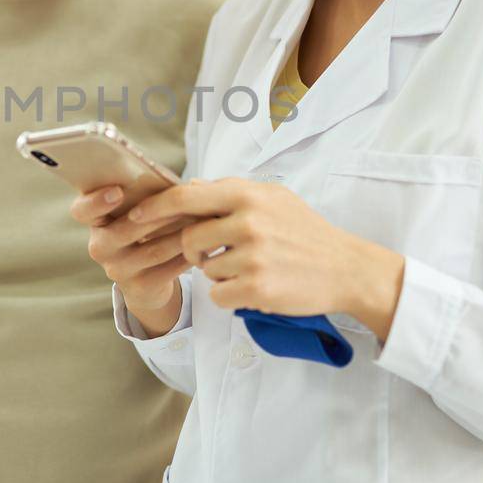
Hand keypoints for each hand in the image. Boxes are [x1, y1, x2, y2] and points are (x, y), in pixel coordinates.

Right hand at [69, 183, 193, 312]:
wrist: (144, 281)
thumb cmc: (143, 230)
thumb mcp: (135, 212)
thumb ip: (146, 196)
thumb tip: (186, 185)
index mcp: (95, 221)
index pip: (82, 210)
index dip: (96, 201)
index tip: (117, 192)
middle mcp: (99, 246)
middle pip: (127, 229)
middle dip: (160, 213)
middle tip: (186, 200)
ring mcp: (117, 270)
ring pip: (154, 249)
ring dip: (182, 233)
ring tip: (202, 218)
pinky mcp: (138, 288)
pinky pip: (169, 268)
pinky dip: (189, 253)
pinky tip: (203, 243)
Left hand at [126, 177, 405, 338]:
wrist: (346, 268)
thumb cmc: (305, 232)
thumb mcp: (272, 198)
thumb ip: (231, 193)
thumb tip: (187, 188)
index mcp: (248, 195)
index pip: (186, 197)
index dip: (155, 208)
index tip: (136, 216)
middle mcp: (248, 222)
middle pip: (189, 238)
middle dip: (194, 250)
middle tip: (214, 253)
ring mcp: (252, 257)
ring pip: (205, 269)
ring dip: (218, 273)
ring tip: (249, 267)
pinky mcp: (256, 289)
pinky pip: (218, 295)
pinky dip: (230, 295)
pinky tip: (254, 287)